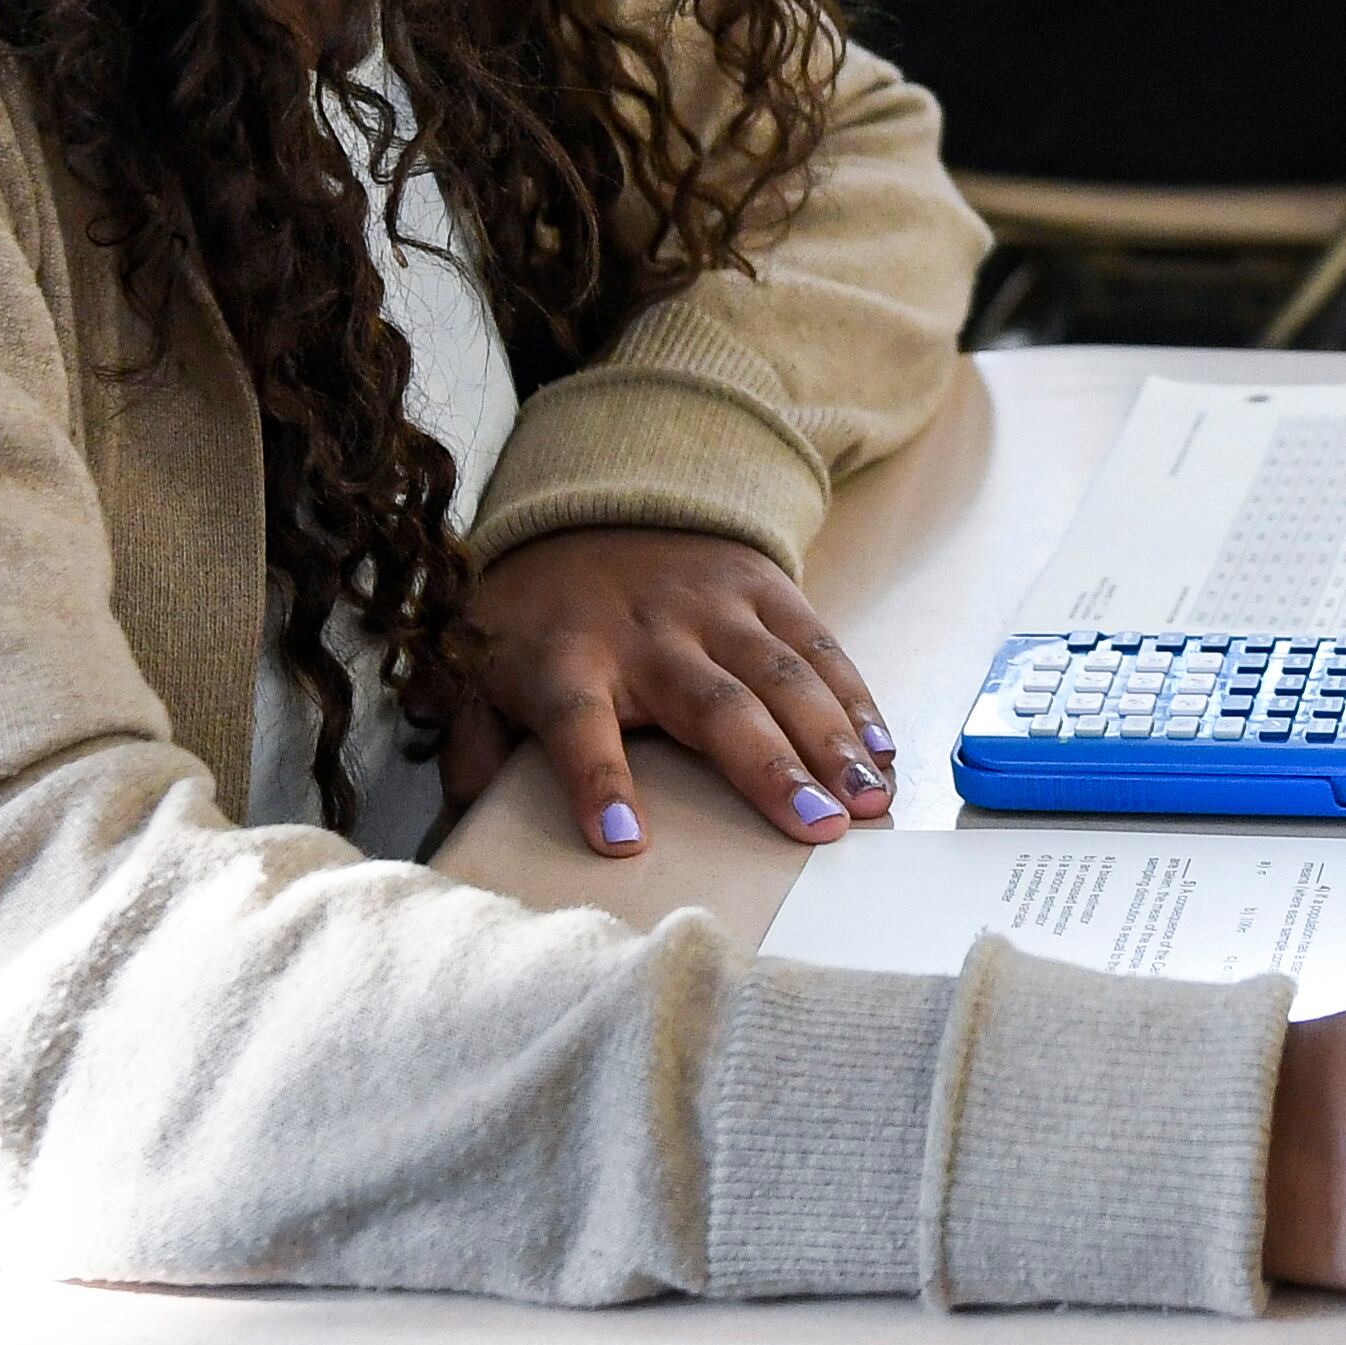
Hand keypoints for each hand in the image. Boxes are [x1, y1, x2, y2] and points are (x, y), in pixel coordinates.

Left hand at [440, 525, 896, 853]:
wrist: (591, 502)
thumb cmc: (536, 617)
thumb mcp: (477, 669)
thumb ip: (470, 745)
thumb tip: (463, 823)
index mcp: (566, 661)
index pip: (578, 725)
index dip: (598, 780)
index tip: (623, 842)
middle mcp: (647, 633)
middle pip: (712, 705)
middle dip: (768, 768)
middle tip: (817, 829)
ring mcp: (713, 605)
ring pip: (780, 674)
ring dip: (832, 738)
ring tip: (869, 799)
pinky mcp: (763, 586)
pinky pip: (817, 643)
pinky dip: (855, 697)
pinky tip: (882, 751)